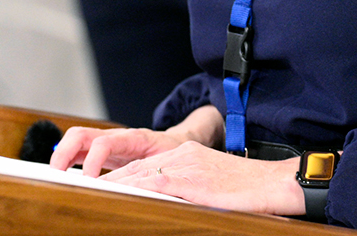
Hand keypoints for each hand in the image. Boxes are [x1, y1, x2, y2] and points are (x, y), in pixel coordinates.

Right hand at [49, 126, 183, 174]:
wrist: (173, 143)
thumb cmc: (170, 153)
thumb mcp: (165, 163)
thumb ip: (153, 173)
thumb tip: (143, 188)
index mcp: (131, 138)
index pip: (104, 143)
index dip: (92, 160)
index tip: (88, 179)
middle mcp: (114, 136)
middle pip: (81, 134)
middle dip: (65, 152)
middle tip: (57, 174)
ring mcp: (105, 141)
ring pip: (75, 138)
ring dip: (61, 154)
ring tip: (55, 176)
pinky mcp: (100, 149)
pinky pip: (79, 149)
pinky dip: (67, 159)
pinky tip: (63, 174)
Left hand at [102, 142, 304, 214]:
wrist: (274, 182)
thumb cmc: (246, 188)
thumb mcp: (209, 181)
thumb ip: (184, 186)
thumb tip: (163, 201)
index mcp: (184, 155)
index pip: (142, 165)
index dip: (117, 175)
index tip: (96, 184)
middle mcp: (182, 157)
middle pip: (136, 168)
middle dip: (108, 178)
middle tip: (83, 187)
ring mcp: (187, 168)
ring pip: (142, 175)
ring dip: (115, 184)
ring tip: (93, 191)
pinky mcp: (195, 183)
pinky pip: (160, 185)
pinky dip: (139, 189)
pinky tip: (124, 194)